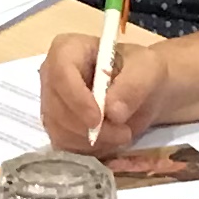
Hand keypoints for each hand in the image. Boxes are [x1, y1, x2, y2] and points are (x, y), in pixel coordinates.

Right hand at [41, 32, 178, 155]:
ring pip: (59, 130)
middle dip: (89, 128)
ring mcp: (51, 102)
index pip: (60, 74)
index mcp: (67, 49)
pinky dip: (88, 150)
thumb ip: (132, 86)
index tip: (99, 119)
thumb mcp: (146, 69)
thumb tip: (112, 112)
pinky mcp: (57, 126)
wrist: (143, 90)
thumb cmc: (141, 70)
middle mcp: (51, 75)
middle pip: (56, 108)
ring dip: (92, 142)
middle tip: (124, 133)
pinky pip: (64, 145)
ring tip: (122, 135)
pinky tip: (109, 141)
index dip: (76, 99)